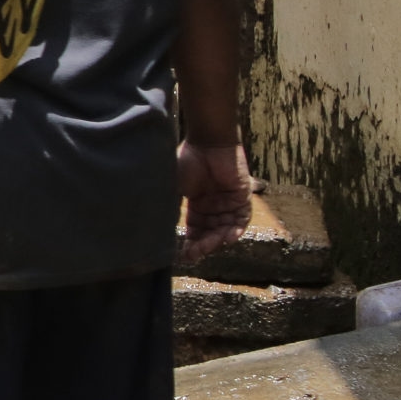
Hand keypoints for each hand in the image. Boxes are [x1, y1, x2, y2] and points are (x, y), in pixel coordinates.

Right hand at [178, 141, 251, 261]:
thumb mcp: (173, 188)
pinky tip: (227, 238)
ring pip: (225, 229)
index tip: (183, 256)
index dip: (190, 243)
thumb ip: (170, 207)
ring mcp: (228, 203)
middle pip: (211, 232)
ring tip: (209, 246)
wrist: (206, 143)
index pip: (196, 230)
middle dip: (203, 245)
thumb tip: (157, 228)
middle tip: (195, 254)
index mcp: (196, 204)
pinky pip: (241, 219)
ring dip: (218, 240)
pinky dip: (235, 230)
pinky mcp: (242, 197)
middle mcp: (213, 206)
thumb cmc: (186, 161)